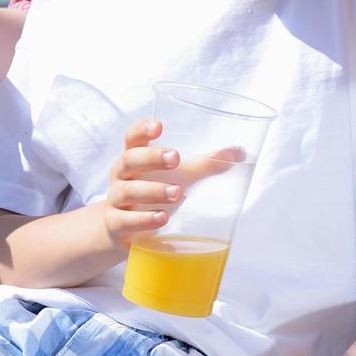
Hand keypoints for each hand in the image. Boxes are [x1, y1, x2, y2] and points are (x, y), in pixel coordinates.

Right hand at [98, 117, 239, 242]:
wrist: (123, 229)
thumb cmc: (152, 192)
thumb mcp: (178, 176)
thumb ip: (205, 164)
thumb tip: (240, 153)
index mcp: (133, 158)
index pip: (132, 138)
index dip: (142, 130)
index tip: (159, 126)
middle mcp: (121, 176)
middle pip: (129, 160)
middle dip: (151, 158)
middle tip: (175, 158)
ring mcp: (116, 201)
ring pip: (128, 191)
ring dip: (153, 191)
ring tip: (177, 193)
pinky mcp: (116, 225)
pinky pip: (125, 221)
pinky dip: (144, 221)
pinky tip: (162, 220)